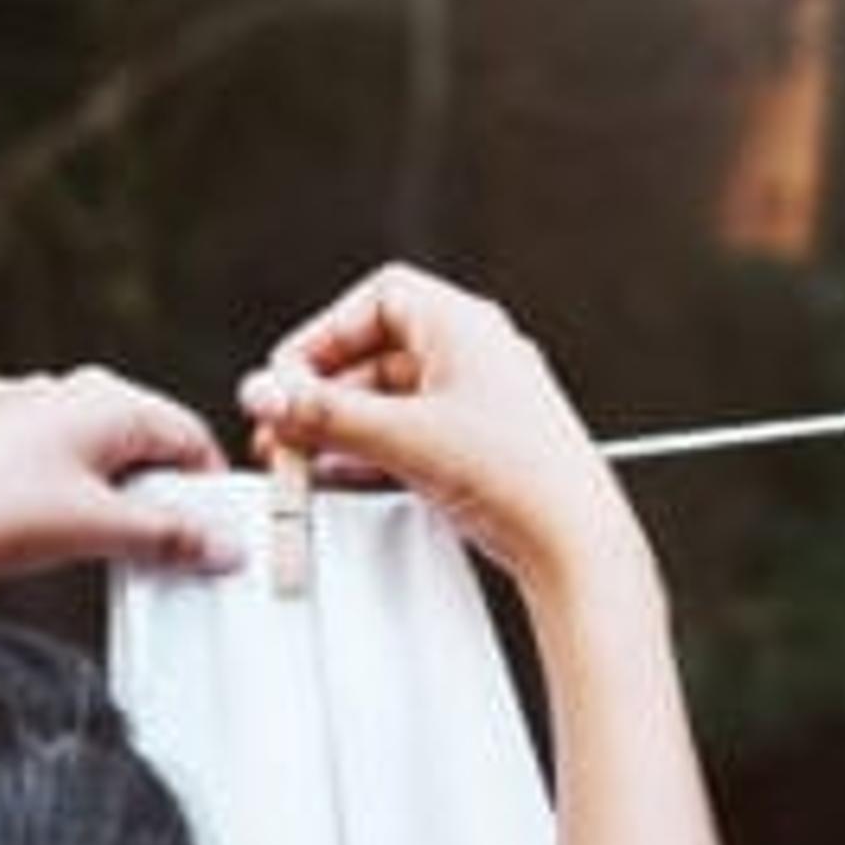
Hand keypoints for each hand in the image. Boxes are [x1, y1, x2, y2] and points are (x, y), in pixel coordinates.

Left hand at [0, 368, 235, 659]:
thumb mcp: (99, 533)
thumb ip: (171, 538)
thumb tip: (218, 545)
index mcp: (102, 400)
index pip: (188, 435)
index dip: (208, 488)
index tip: (212, 531)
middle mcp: (53, 387)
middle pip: (132, 435)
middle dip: (150, 487)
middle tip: (152, 541)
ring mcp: (0, 400)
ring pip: (74, 440)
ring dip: (93, 483)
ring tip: (83, 536)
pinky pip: (18, 448)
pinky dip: (35, 479)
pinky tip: (24, 518)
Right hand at [239, 263, 654, 618]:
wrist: (575, 544)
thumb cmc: (523, 476)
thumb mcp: (403, 437)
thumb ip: (324, 413)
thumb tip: (269, 393)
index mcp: (466, 324)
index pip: (378, 300)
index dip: (324, 332)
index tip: (289, 374)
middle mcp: (477, 354)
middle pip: (375, 354)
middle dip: (323, 391)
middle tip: (284, 425)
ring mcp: (481, 401)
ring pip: (390, 400)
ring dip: (341, 426)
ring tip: (301, 456)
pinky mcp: (482, 446)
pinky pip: (410, 434)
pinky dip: (371, 450)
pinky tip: (340, 475)